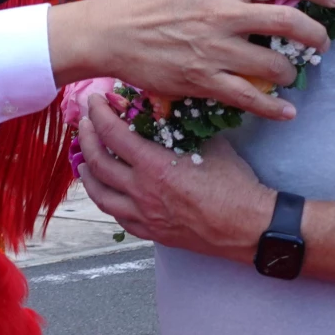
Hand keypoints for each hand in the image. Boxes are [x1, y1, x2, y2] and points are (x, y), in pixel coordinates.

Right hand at [47, 0, 334, 119]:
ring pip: (274, 64)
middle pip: (288, 21)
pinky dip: (274, 108)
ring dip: (290, 73)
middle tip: (320, 44)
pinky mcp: (203, 81)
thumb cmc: (150, 7)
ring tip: (288, 76)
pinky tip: (286, 112)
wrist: (112, 33)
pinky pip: (250, 98)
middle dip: (314, 35)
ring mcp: (215, 50)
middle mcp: (223, 15)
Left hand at [75, 96, 271, 259]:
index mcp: (154, 167)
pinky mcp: (152, 233)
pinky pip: (118, 216)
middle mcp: (142, 193)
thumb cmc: (235, 186)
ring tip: (84, 160)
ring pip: (100, 195)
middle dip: (87, 138)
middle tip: (86, 124)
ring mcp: (144, 216)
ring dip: (88, 173)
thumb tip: (171, 113)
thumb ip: (185, 130)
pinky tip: (108, 191)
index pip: (113, 134)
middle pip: (98, 163)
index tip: (95, 101)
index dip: (99, 114)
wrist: (250, 227)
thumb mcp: (211, 145)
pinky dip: (107, 199)